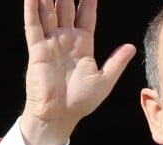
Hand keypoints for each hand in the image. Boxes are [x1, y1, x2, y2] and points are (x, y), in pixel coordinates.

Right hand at [21, 0, 135, 144]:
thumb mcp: (104, 82)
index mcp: (82, 44)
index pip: (86, 13)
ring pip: (48, 11)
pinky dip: (32, 9)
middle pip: (65, 6)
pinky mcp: (37, 50)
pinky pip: (33, 25)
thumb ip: (116, 63)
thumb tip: (131, 47)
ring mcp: (50, 43)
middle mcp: (65, 40)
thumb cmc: (80, 103)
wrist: (59, 116)